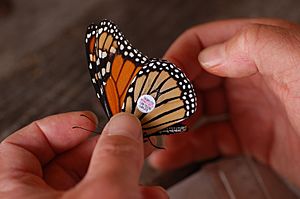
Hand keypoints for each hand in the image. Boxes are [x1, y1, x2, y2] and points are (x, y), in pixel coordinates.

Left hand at [0, 111, 167, 198]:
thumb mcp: (104, 194)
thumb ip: (115, 154)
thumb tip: (125, 123)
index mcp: (11, 195)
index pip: (23, 146)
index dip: (59, 127)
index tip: (91, 122)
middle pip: (66, 164)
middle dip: (107, 151)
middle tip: (133, 141)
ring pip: (90, 187)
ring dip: (125, 177)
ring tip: (148, 175)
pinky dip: (127, 197)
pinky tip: (149, 197)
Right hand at [149, 18, 299, 186]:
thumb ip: (255, 45)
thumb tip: (211, 56)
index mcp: (257, 49)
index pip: (202, 44)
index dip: (175, 60)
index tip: (158, 83)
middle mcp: (248, 76)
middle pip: (194, 80)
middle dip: (170, 99)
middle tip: (155, 117)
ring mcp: (247, 108)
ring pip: (198, 112)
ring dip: (174, 127)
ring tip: (159, 141)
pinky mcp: (249, 137)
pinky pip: (209, 139)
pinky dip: (188, 148)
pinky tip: (173, 155)